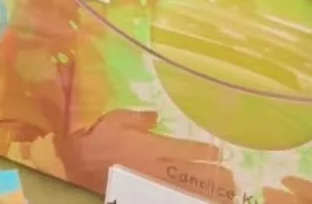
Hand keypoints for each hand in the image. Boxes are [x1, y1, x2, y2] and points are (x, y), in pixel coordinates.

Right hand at [63, 109, 234, 199]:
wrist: (80, 164)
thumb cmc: (97, 138)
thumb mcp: (115, 118)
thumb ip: (138, 117)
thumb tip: (155, 115)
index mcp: (152, 145)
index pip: (186, 150)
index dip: (204, 152)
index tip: (218, 153)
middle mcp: (158, 166)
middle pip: (193, 174)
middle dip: (213, 177)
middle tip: (231, 179)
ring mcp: (154, 184)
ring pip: (187, 190)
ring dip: (207, 192)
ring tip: (225, 194)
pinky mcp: (146, 193)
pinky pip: (172, 198)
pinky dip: (188, 199)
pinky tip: (199, 200)